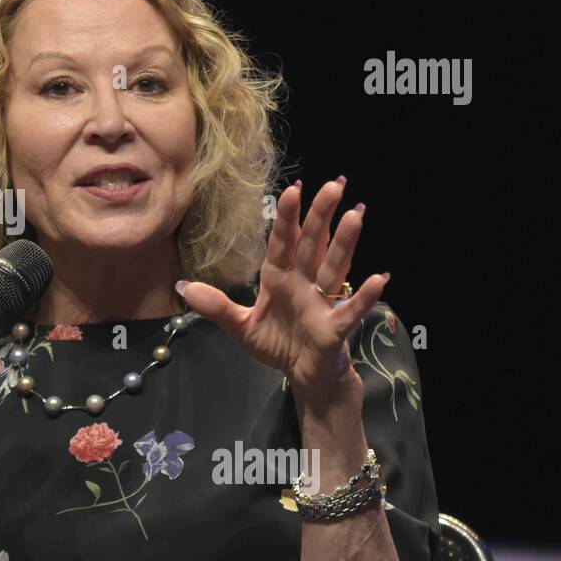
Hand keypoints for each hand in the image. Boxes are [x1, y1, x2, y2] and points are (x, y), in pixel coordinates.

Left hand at [176, 176, 388, 394]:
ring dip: (345, 242)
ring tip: (356, 214)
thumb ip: (215, 306)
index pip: (283, 243)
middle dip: (321, 216)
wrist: (302, 376)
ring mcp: (321, 303)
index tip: (293, 189)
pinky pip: (349, 310)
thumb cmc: (278, 344)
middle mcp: (303, 283)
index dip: (288, 218)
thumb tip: (181, 285)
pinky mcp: (333, 328)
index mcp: (280, 278)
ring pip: (334, 267)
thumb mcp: (241, 326)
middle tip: (335, 185)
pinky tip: (379, 278)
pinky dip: (363, 296)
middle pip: (313, 245)